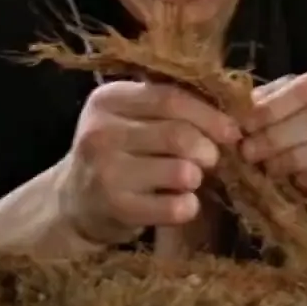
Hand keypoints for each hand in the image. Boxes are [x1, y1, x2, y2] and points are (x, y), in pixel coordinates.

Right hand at [52, 81, 243, 246]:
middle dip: (207, 149)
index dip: (209, 115)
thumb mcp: (130, 118)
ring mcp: (105, 171)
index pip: (170, 98)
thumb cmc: (117, 152)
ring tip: (190, 179)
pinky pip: (174, 207)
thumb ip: (169, 108)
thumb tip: (232, 112)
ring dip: (196, 177)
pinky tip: (182, 203)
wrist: (74, 200)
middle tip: (210, 159)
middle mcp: (101, 132)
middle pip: (178, 135)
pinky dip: (188, 206)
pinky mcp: (115, 207)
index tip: (232, 131)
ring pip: (180, 170)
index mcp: (108, 99)